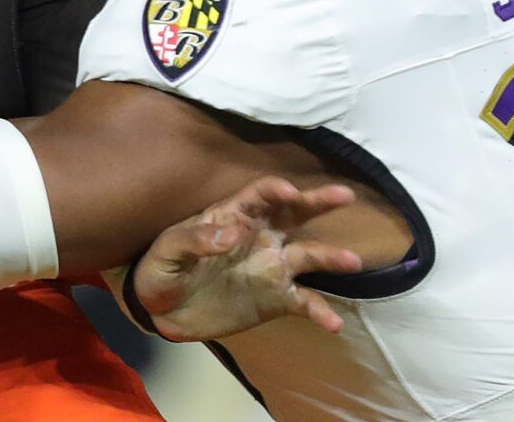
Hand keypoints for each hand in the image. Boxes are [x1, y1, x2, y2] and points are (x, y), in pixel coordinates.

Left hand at [130, 177, 363, 341]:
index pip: (258, 195)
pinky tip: (334, 323)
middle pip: (294, 214)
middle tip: (346, 195)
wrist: (162, 311)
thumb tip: (232, 233)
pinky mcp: (276, 300)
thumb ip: (196, 239)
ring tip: (352, 261)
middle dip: (319, 202)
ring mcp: (271, 268)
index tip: (290, 192)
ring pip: (308, 255)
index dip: (275, 190)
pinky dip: (320, 311)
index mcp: (232, 216)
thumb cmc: (161, 268)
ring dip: (330, 257)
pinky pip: (304, 302)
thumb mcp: (168, 250)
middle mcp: (260, 237)